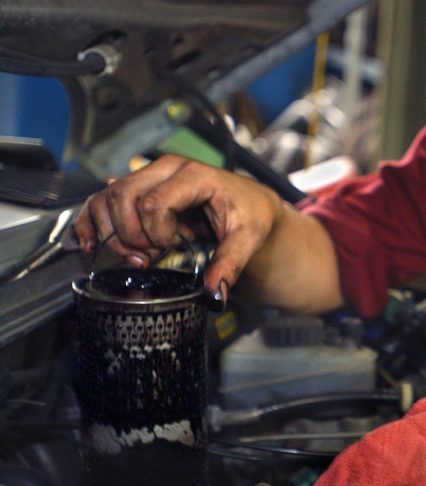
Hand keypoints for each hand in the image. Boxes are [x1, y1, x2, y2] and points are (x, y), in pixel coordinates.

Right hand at [74, 154, 283, 300]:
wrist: (252, 203)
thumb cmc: (250, 213)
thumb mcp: (248, 238)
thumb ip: (230, 264)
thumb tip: (215, 294)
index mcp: (194, 175)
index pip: (153, 204)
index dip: (156, 234)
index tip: (173, 246)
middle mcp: (166, 169)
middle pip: (122, 198)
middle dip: (131, 236)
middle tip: (152, 255)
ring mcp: (149, 176)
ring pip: (107, 198)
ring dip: (113, 233)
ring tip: (139, 254)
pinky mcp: (138, 189)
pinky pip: (101, 200)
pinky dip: (93, 223)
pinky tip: (93, 244)